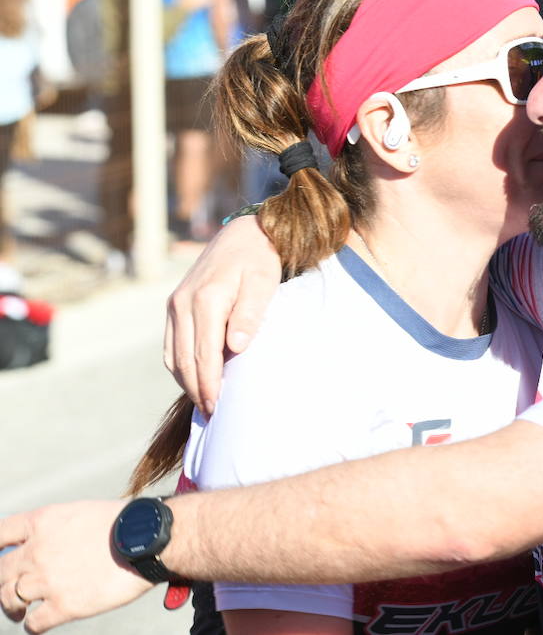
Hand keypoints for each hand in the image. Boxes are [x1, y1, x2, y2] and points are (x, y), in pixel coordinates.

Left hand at [0, 501, 151, 632]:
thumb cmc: (124, 523)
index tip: (0, 556)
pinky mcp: (63, 606)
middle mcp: (37, 551)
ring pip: (10, 600)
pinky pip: (33, 624)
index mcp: (42, 523)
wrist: (148, 539)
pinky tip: (39, 623)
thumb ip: (55, 529)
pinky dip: (33, 625)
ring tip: (20, 611)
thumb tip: (48, 542)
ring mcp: (47, 580)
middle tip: (11, 590)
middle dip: (2, 582)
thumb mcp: (81, 513)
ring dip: (13, 607)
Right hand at [164, 215, 281, 414]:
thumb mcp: (264, 283)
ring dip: (185, 380)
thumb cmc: (260, 260)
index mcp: (206, 300)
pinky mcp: (174, 304)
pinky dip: (179, 364)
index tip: (216, 408)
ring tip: (203, 401)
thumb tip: (235, 347)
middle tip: (210, 414)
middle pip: (184, 360)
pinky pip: (171, 343)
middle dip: (196, 390)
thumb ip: (250, 314)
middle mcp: (183, 303)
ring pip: (173, 354)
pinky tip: (195, 376)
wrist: (244, 234)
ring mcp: (175, 303)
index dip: (209, 385)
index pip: (204, 355)